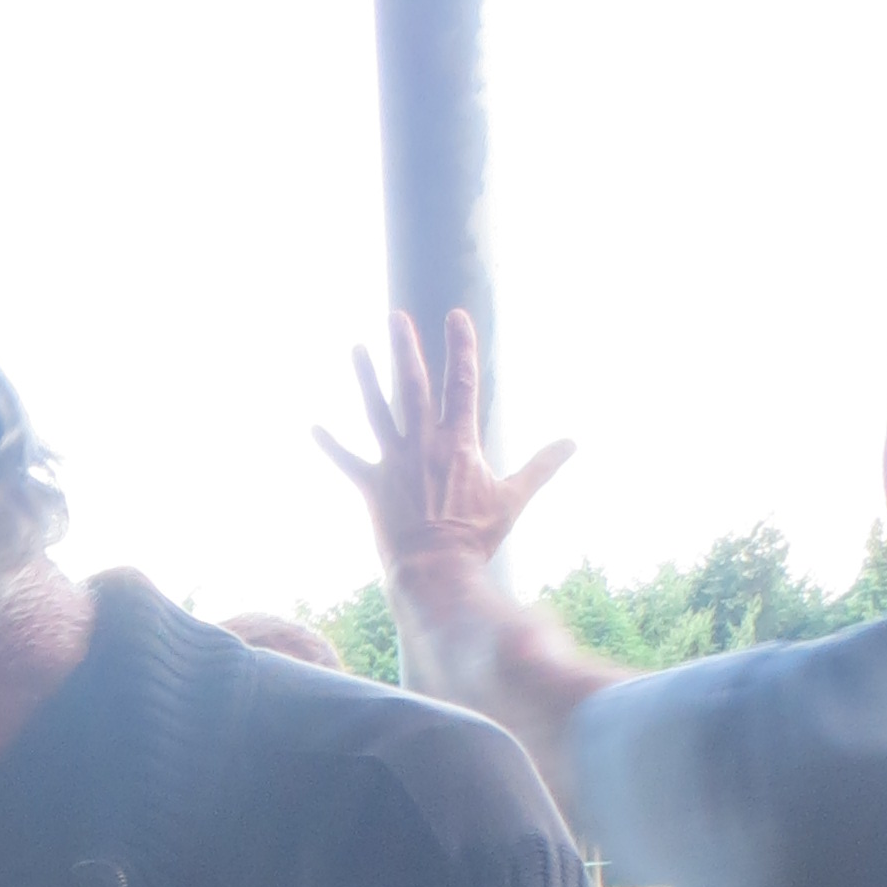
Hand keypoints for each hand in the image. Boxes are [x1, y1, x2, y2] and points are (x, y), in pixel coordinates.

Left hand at [315, 307, 574, 584]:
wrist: (437, 570)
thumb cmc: (476, 538)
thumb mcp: (514, 498)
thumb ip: (542, 466)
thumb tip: (573, 443)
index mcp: (458, 441)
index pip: (462, 382)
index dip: (460, 347)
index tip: (455, 316)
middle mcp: (423, 444)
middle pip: (412, 386)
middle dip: (404, 349)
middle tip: (395, 318)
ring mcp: (394, 463)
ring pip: (376, 411)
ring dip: (364, 378)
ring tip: (356, 348)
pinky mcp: (371, 487)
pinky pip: (346, 461)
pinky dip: (330, 445)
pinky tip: (313, 426)